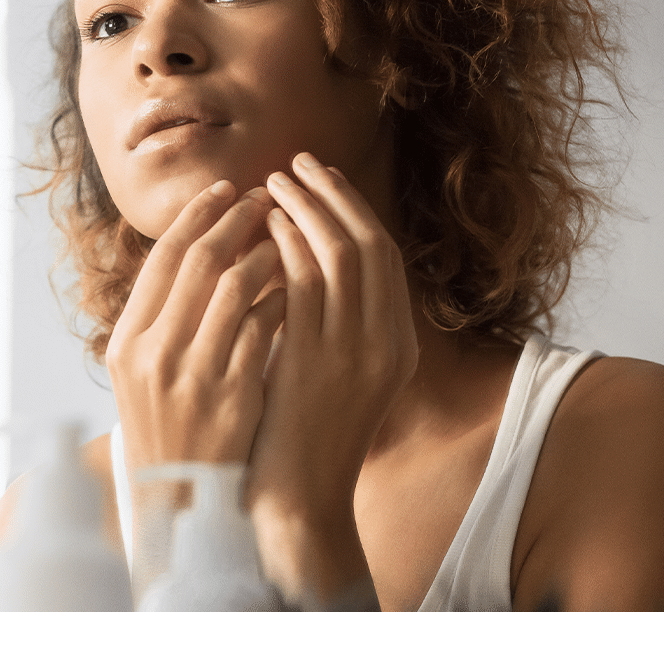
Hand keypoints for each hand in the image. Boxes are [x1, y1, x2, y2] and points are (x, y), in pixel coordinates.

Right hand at [105, 180, 285, 475]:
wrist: (182, 499)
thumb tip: (204, 243)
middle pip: (200, 261)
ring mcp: (194, 377)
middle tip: (266, 196)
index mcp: (127, 341)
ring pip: (237, 287)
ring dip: (266, 252)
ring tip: (286, 236)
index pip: (163, 257)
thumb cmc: (168, 424)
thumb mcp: (144, 371)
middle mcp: (153, 354)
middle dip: (237, 219)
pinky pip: (266, 327)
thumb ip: (163, 313)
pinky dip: (282, 297)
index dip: (198, 215)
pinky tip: (299, 284)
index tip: (228, 188)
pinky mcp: (234, 396)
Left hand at [245, 152, 418, 606]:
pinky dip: (289, 244)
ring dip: (307, 208)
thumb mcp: (338, 372)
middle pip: (370, 243)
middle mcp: (388, 341)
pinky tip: (265, 225)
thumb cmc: (306, 434)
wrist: (297, 500)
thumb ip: (335, 320)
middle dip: (334, 194)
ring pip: (340, 253)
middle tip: (298, 162)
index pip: (385, 255)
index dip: (354, 209)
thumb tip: (306, 256)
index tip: (324, 179)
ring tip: (274, 181)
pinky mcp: (317, 361)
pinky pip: (306, 282)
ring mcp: (357, 351)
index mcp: (398, 343)